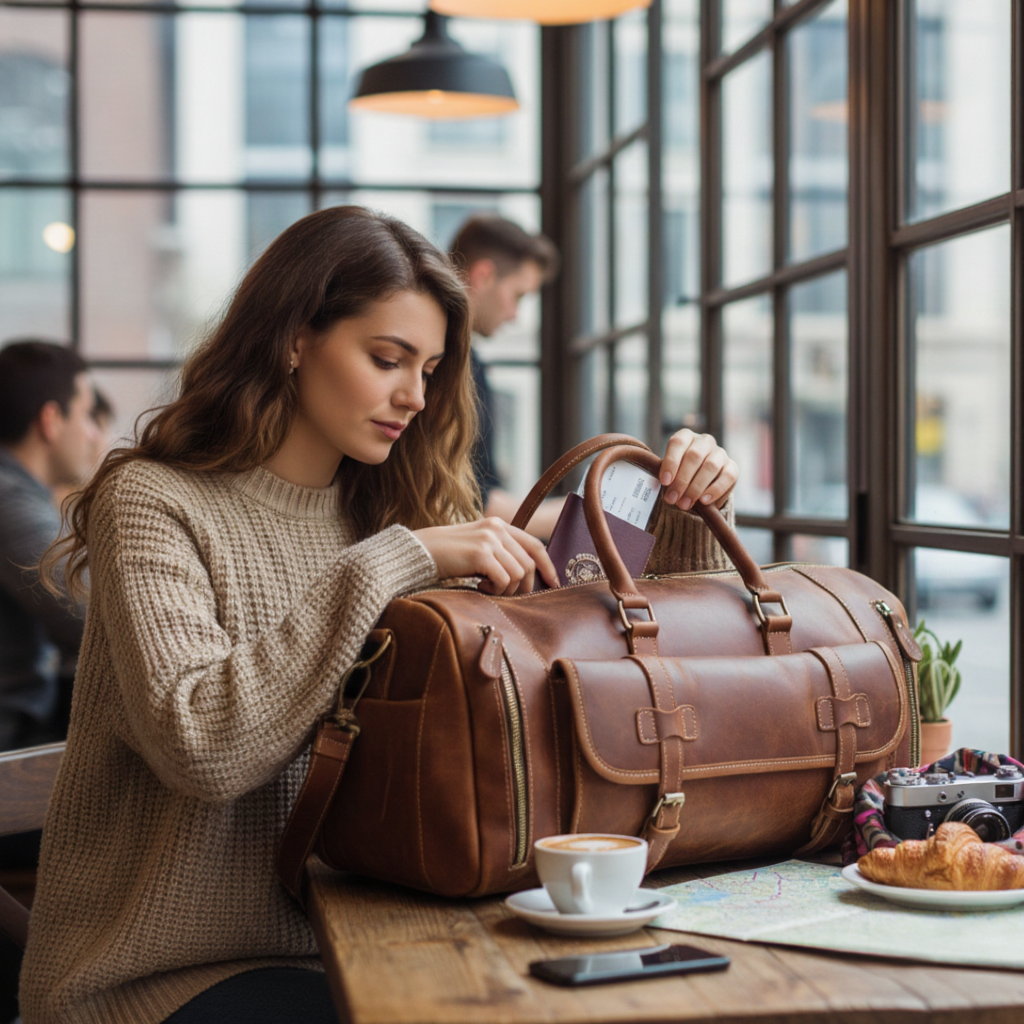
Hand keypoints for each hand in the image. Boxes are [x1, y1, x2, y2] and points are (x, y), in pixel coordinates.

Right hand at [414, 519, 559, 595]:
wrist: (418, 553)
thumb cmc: (447, 556)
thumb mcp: (477, 548)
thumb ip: (500, 553)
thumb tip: (526, 575)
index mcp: (498, 525)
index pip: (535, 545)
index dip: (547, 565)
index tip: (554, 583)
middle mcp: (497, 528)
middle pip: (529, 564)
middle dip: (524, 586)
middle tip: (508, 596)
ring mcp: (489, 539)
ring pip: (518, 574)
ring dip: (506, 590)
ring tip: (487, 589)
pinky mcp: (481, 553)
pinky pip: (504, 580)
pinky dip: (495, 590)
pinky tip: (479, 587)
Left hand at [659, 429, 737, 511]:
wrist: (701, 486)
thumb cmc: (680, 476)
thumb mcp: (670, 473)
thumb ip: (666, 477)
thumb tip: (659, 486)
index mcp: (686, 437)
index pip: (678, 443)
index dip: (671, 462)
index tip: (665, 481)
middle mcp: (704, 441)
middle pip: (694, 456)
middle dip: (681, 480)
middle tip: (672, 499)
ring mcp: (720, 453)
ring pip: (710, 466)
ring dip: (695, 488)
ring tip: (684, 504)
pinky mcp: (732, 467)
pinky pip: (727, 477)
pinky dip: (715, 490)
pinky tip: (703, 501)